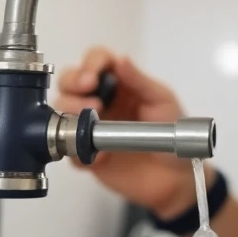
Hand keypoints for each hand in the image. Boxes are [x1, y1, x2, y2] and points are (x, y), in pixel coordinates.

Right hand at [55, 47, 207, 217]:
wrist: (176, 177)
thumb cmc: (172, 133)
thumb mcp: (161, 101)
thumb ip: (140, 81)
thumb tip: (120, 59)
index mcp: (119, 83)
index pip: (96, 61)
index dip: (90, 64)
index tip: (92, 78)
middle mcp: (100, 100)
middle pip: (70, 81)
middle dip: (72, 84)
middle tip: (89, 98)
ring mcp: (90, 127)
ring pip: (61, 110)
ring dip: (68, 111)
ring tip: (88, 121)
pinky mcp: (87, 154)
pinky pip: (69, 148)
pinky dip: (76, 148)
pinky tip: (96, 153)